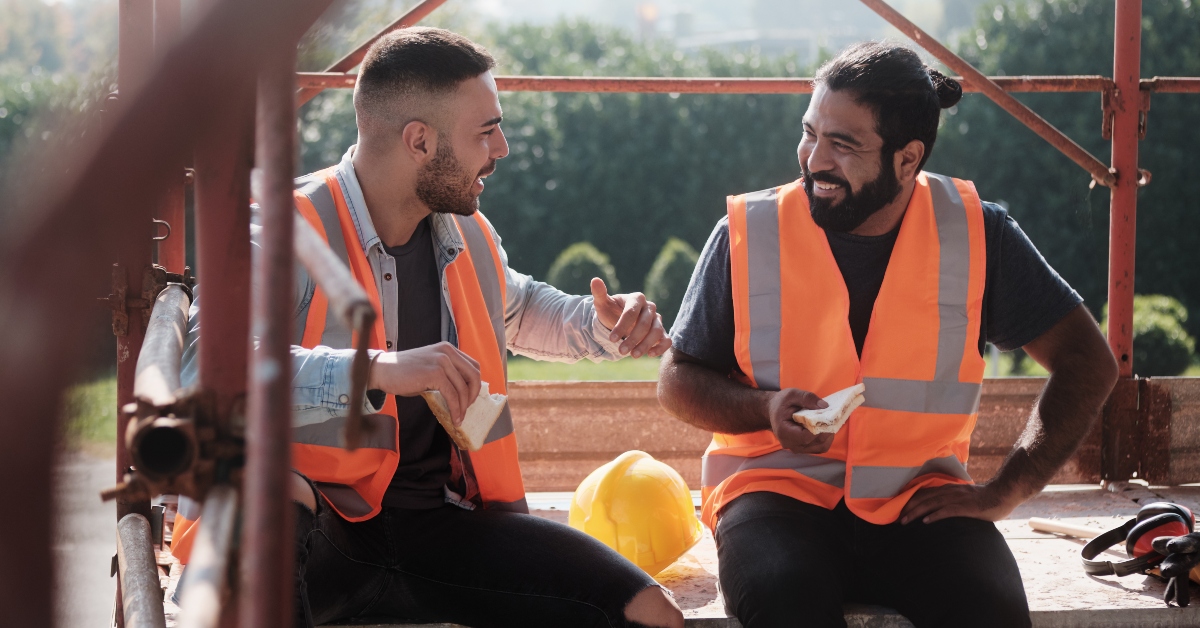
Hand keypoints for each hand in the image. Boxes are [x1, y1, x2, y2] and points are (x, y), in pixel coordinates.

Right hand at [368, 342, 480, 424]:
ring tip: (459, 418)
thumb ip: (446, 374)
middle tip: (467, 409)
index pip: (473, 366)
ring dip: (463, 407)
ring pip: (463, 388)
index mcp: (448, 349)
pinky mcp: (435, 373)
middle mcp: (447, 352)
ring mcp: (442, 361)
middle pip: (474, 375)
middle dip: (473, 395)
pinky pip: (452, 395)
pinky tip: (453, 418)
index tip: (469, 398)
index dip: (475, 384)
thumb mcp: (430, 368)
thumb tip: (462, 393)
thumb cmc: (403, 373)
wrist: (382, 370)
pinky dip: (455, 409)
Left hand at [590, 278, 671, 357]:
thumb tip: (595, 280)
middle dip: (633, 338)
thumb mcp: (603, 304)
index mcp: (637, 298)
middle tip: (621, 351)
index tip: (611, 338)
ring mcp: (657, 320)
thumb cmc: (611, 312)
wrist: (618, 322)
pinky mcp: (662, 333)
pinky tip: (650, 355)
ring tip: (633, 355)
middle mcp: (650, 308)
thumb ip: (600, 293)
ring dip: (645, 344)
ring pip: (657, 331)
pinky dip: (661, 347)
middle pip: (645, 323)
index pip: (631, 311)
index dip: (622, 325)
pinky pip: (667, 340)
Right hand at [767, 388, 834, 453]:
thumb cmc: (781, 403)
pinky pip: (820, 447)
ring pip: (820, 447)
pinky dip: (826, 438)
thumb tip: (825, 406)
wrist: (773, 412)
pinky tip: (826, 427)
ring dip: (829, 435)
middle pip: (816, 443)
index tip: (827, 417)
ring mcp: (797, 448)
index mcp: (784, 432)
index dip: (819, 428)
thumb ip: (807, 398)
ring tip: (830, 422)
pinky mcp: (803, 448)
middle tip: (833, 418)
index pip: (806, 436)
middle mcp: (790, 444)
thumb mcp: (792, 394)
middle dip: (827, 430)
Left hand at [899, 483, 1018, 524]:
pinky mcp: (966, 507)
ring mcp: (957, 498)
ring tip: (905, 521)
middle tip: (897, 517)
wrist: (1003, 494)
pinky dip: (935, 516)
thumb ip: (953, 500)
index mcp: (948, 489)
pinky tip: (925, 522)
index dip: (911, 500)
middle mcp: (950, 491)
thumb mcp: (965, 496)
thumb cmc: (985, 498)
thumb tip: (941, 508)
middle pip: (924, 497)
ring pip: (931, 504)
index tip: (899, 508)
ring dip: (916, 512)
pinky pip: (947, 511)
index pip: (925, 493)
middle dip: (908, 507)